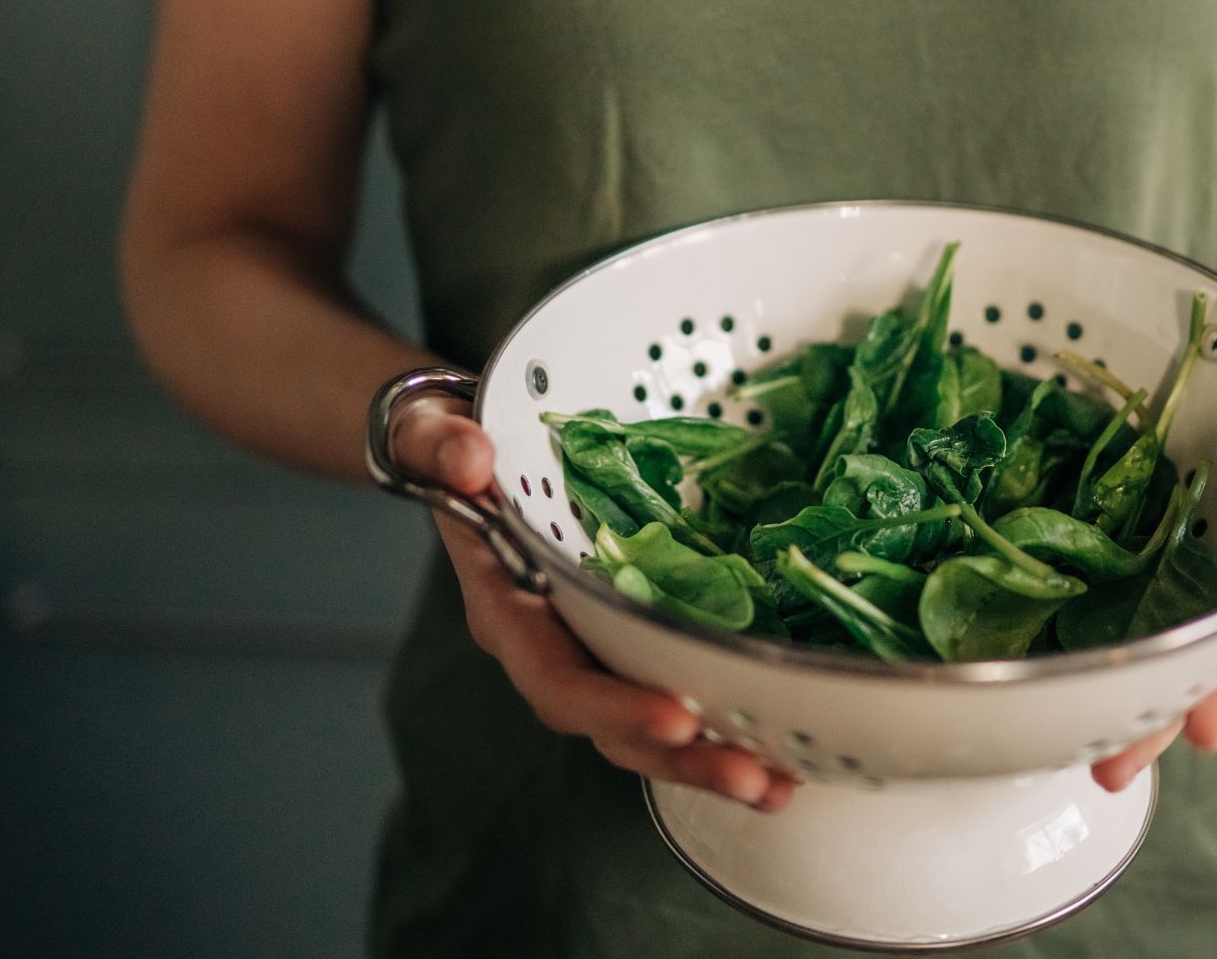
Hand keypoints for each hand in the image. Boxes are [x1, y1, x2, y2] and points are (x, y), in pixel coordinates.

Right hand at [390, 393, 797, 811]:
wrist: (466, 450)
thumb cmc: (451, 447)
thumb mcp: (431, 434)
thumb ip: (439, 445)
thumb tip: (471, 461)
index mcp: (507, 610)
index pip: (556, 678)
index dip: (613, 707)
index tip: (677, 719)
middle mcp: (553, 644)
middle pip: (613, 727)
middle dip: (681, 758)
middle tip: (755, 779)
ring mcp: (596, 644)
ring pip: (651, 723)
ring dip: (715, 757)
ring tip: (783, 783)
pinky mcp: (633, 631)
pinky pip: (678, 686)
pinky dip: (728, 719)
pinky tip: (785, 742)